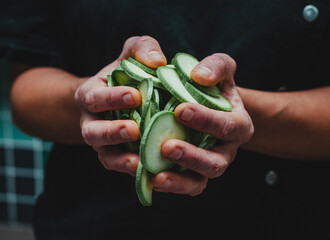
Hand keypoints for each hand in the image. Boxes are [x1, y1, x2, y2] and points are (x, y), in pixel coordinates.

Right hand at [74, 36, 166, 175]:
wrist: (116, 101)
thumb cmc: (125, 76)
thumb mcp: (131, 54)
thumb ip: (141, 48)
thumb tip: (157, 61)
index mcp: (91, 96)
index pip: (94, 98)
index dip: (112, 98)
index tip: (135, 96)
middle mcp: (92, 123)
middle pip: (93, 132)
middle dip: (111, 132)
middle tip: (133, 129)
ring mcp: (103, 145)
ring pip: (106, 156)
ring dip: (121, 160)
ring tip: (139, 161)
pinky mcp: (118, 158)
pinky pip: (123, 168)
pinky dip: (136, 172)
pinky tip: (154, 173)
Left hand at [153, 53, 253, 194]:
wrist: (205, 105)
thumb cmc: (212, 86)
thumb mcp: (221, 68)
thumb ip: (216, 65)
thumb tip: (199, 76)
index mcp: (238, 124)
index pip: (228, 126)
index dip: (207, 120)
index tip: (181, 109)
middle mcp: (226, 150)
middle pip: (216, 162)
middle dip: (192, 156)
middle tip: (167, 145)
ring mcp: (208, 165)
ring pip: (199, 181)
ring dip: (178, 179)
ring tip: (157, 173)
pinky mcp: (191, 175)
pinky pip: (183, 186)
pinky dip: (169, 185)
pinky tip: (150, 178)